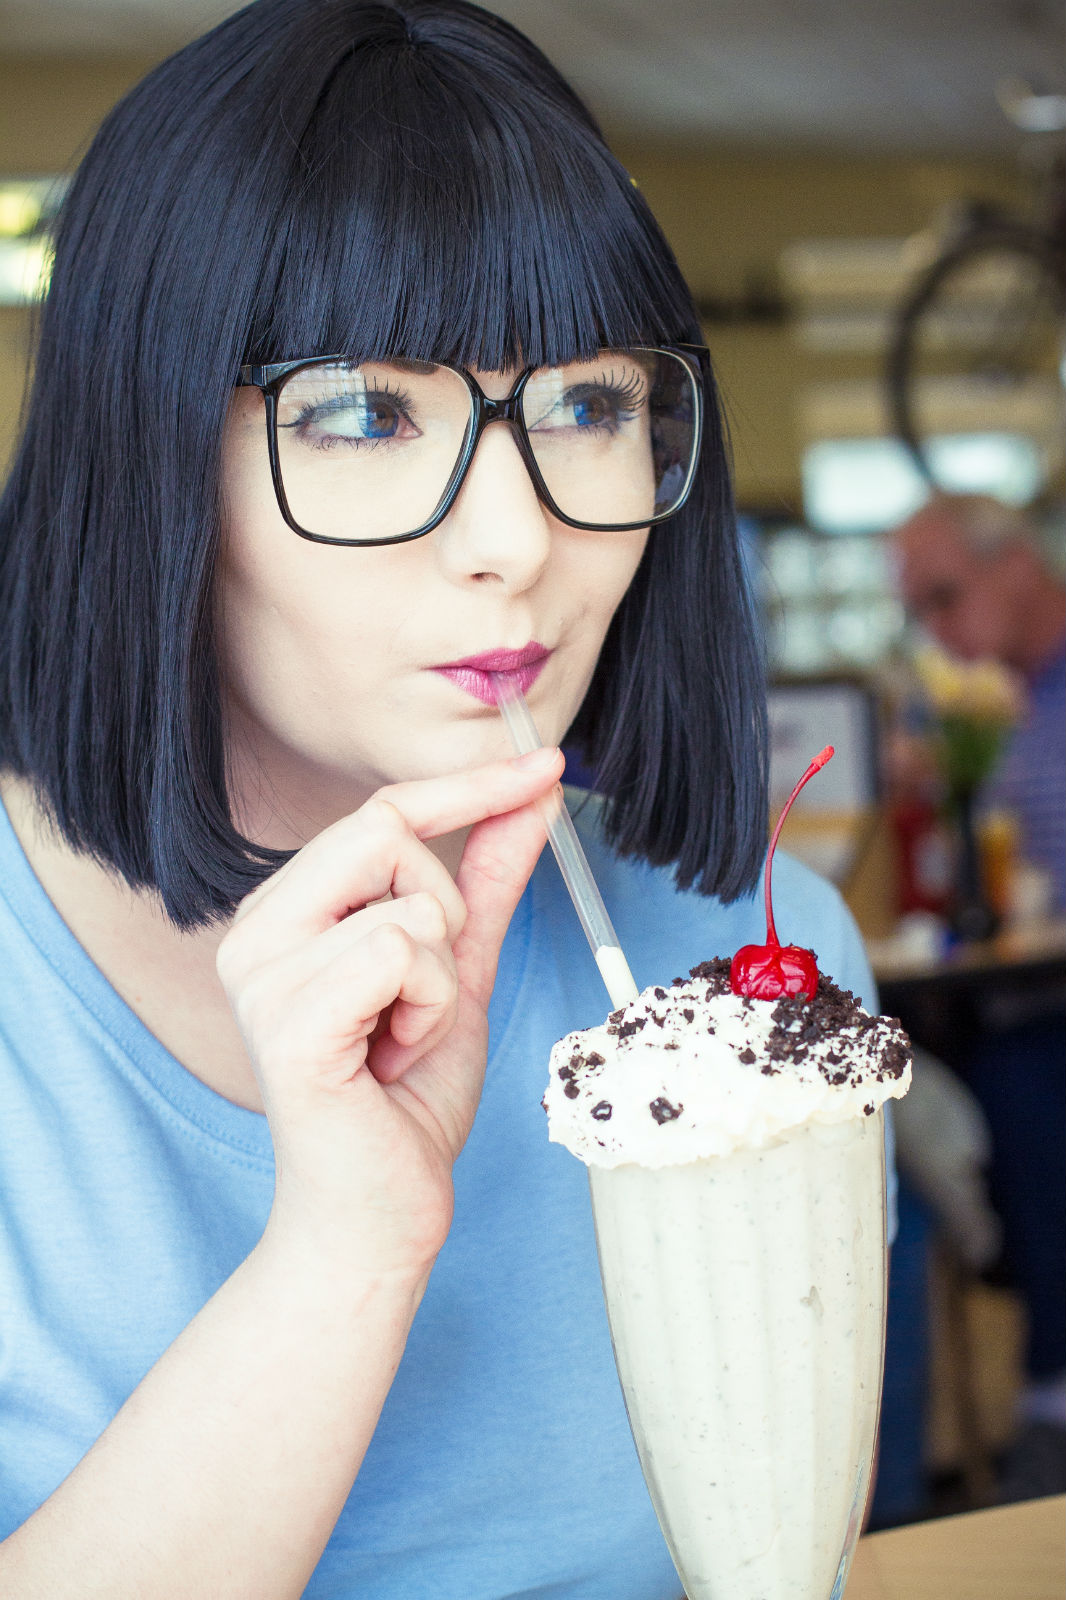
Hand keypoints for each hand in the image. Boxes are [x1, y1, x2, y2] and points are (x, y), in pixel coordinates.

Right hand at [215, 750, 562, 1277]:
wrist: (379, 1213)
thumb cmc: (406, 1100)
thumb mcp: (459, 969)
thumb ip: (486, 882)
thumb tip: (530, 797)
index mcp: (286, 913)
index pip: (381, 812)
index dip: (469, 786)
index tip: (543, 765)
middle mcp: (255, 932)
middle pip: (387, 831)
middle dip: (447, 909)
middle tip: (426, 994)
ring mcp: (261, 976)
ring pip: (410, 903)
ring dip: (441, 979)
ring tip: (404, 1039)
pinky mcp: (287, 1022)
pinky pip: (402, 954)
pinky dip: (430, 1009)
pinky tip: (393, 1058)